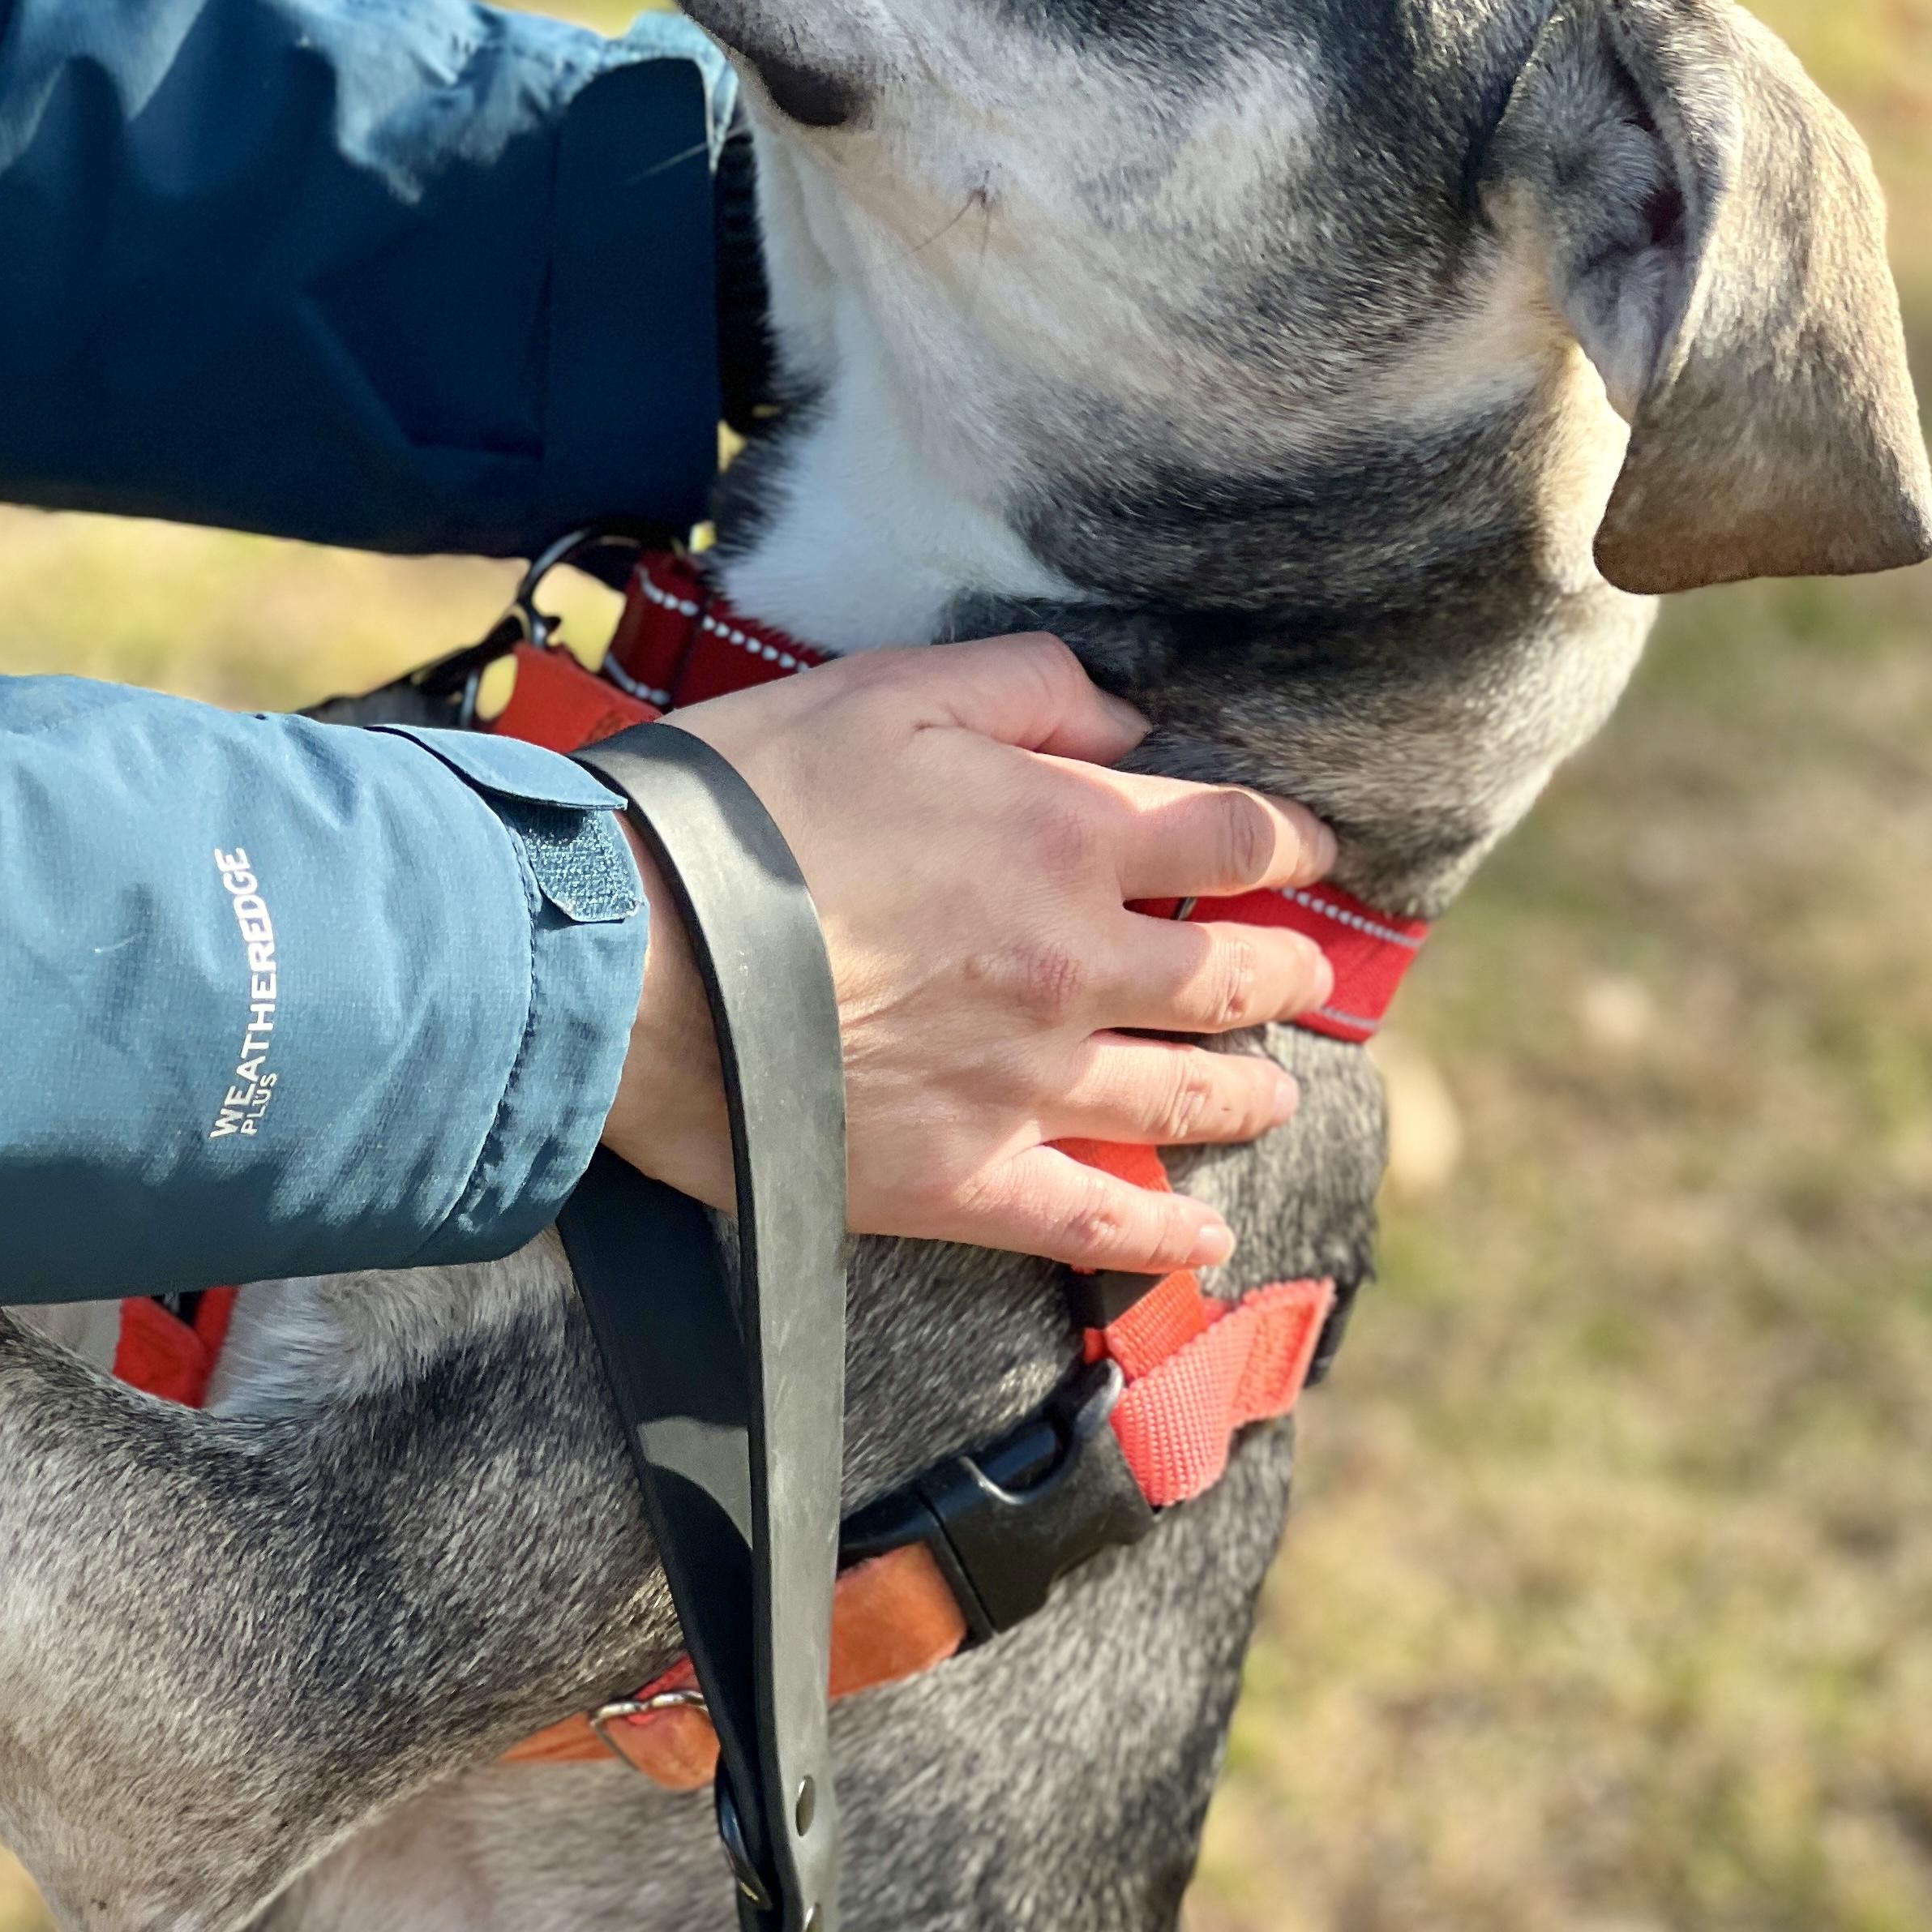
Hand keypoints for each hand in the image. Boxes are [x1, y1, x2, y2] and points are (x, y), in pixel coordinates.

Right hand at [600, 636, 1335, 1271]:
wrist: (627, 958)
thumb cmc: (741, 809)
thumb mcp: (889, 691)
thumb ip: (1027, 691)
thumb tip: (1126, 725)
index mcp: (1065, 837)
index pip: (1234, 839)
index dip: (1288, 842)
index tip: (1304, 851)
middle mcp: (1073, 967)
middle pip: (1234, 978)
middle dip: (1285, 972)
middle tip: (1302, 973)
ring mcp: (1026, 1084)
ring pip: (1188, 1098)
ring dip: (1249, 1093)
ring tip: (1273, 1093)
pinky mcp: (961, 1179)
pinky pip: (1094, 1221)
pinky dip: (1165, 1239)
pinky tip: (1202, 1240)